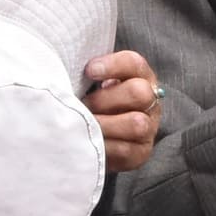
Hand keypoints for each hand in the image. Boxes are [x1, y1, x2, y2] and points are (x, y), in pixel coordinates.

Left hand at [81, 50, 159, 174]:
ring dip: (104, 124)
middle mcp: (150, 101)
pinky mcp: (141, 152)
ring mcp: (149, 128)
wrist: (100, 138)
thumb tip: (65, 75)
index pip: (133, 63)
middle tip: (84, 105)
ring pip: (137, 124)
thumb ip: (89, 76)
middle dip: (104, 99)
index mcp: (139, 76)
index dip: (112, 65)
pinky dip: (104, 146)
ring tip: (83, 124)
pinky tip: (89, 141)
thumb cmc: (94, 103)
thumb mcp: (94, 84)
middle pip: (139, 92)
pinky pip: (125, 150)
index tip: (88, 71)